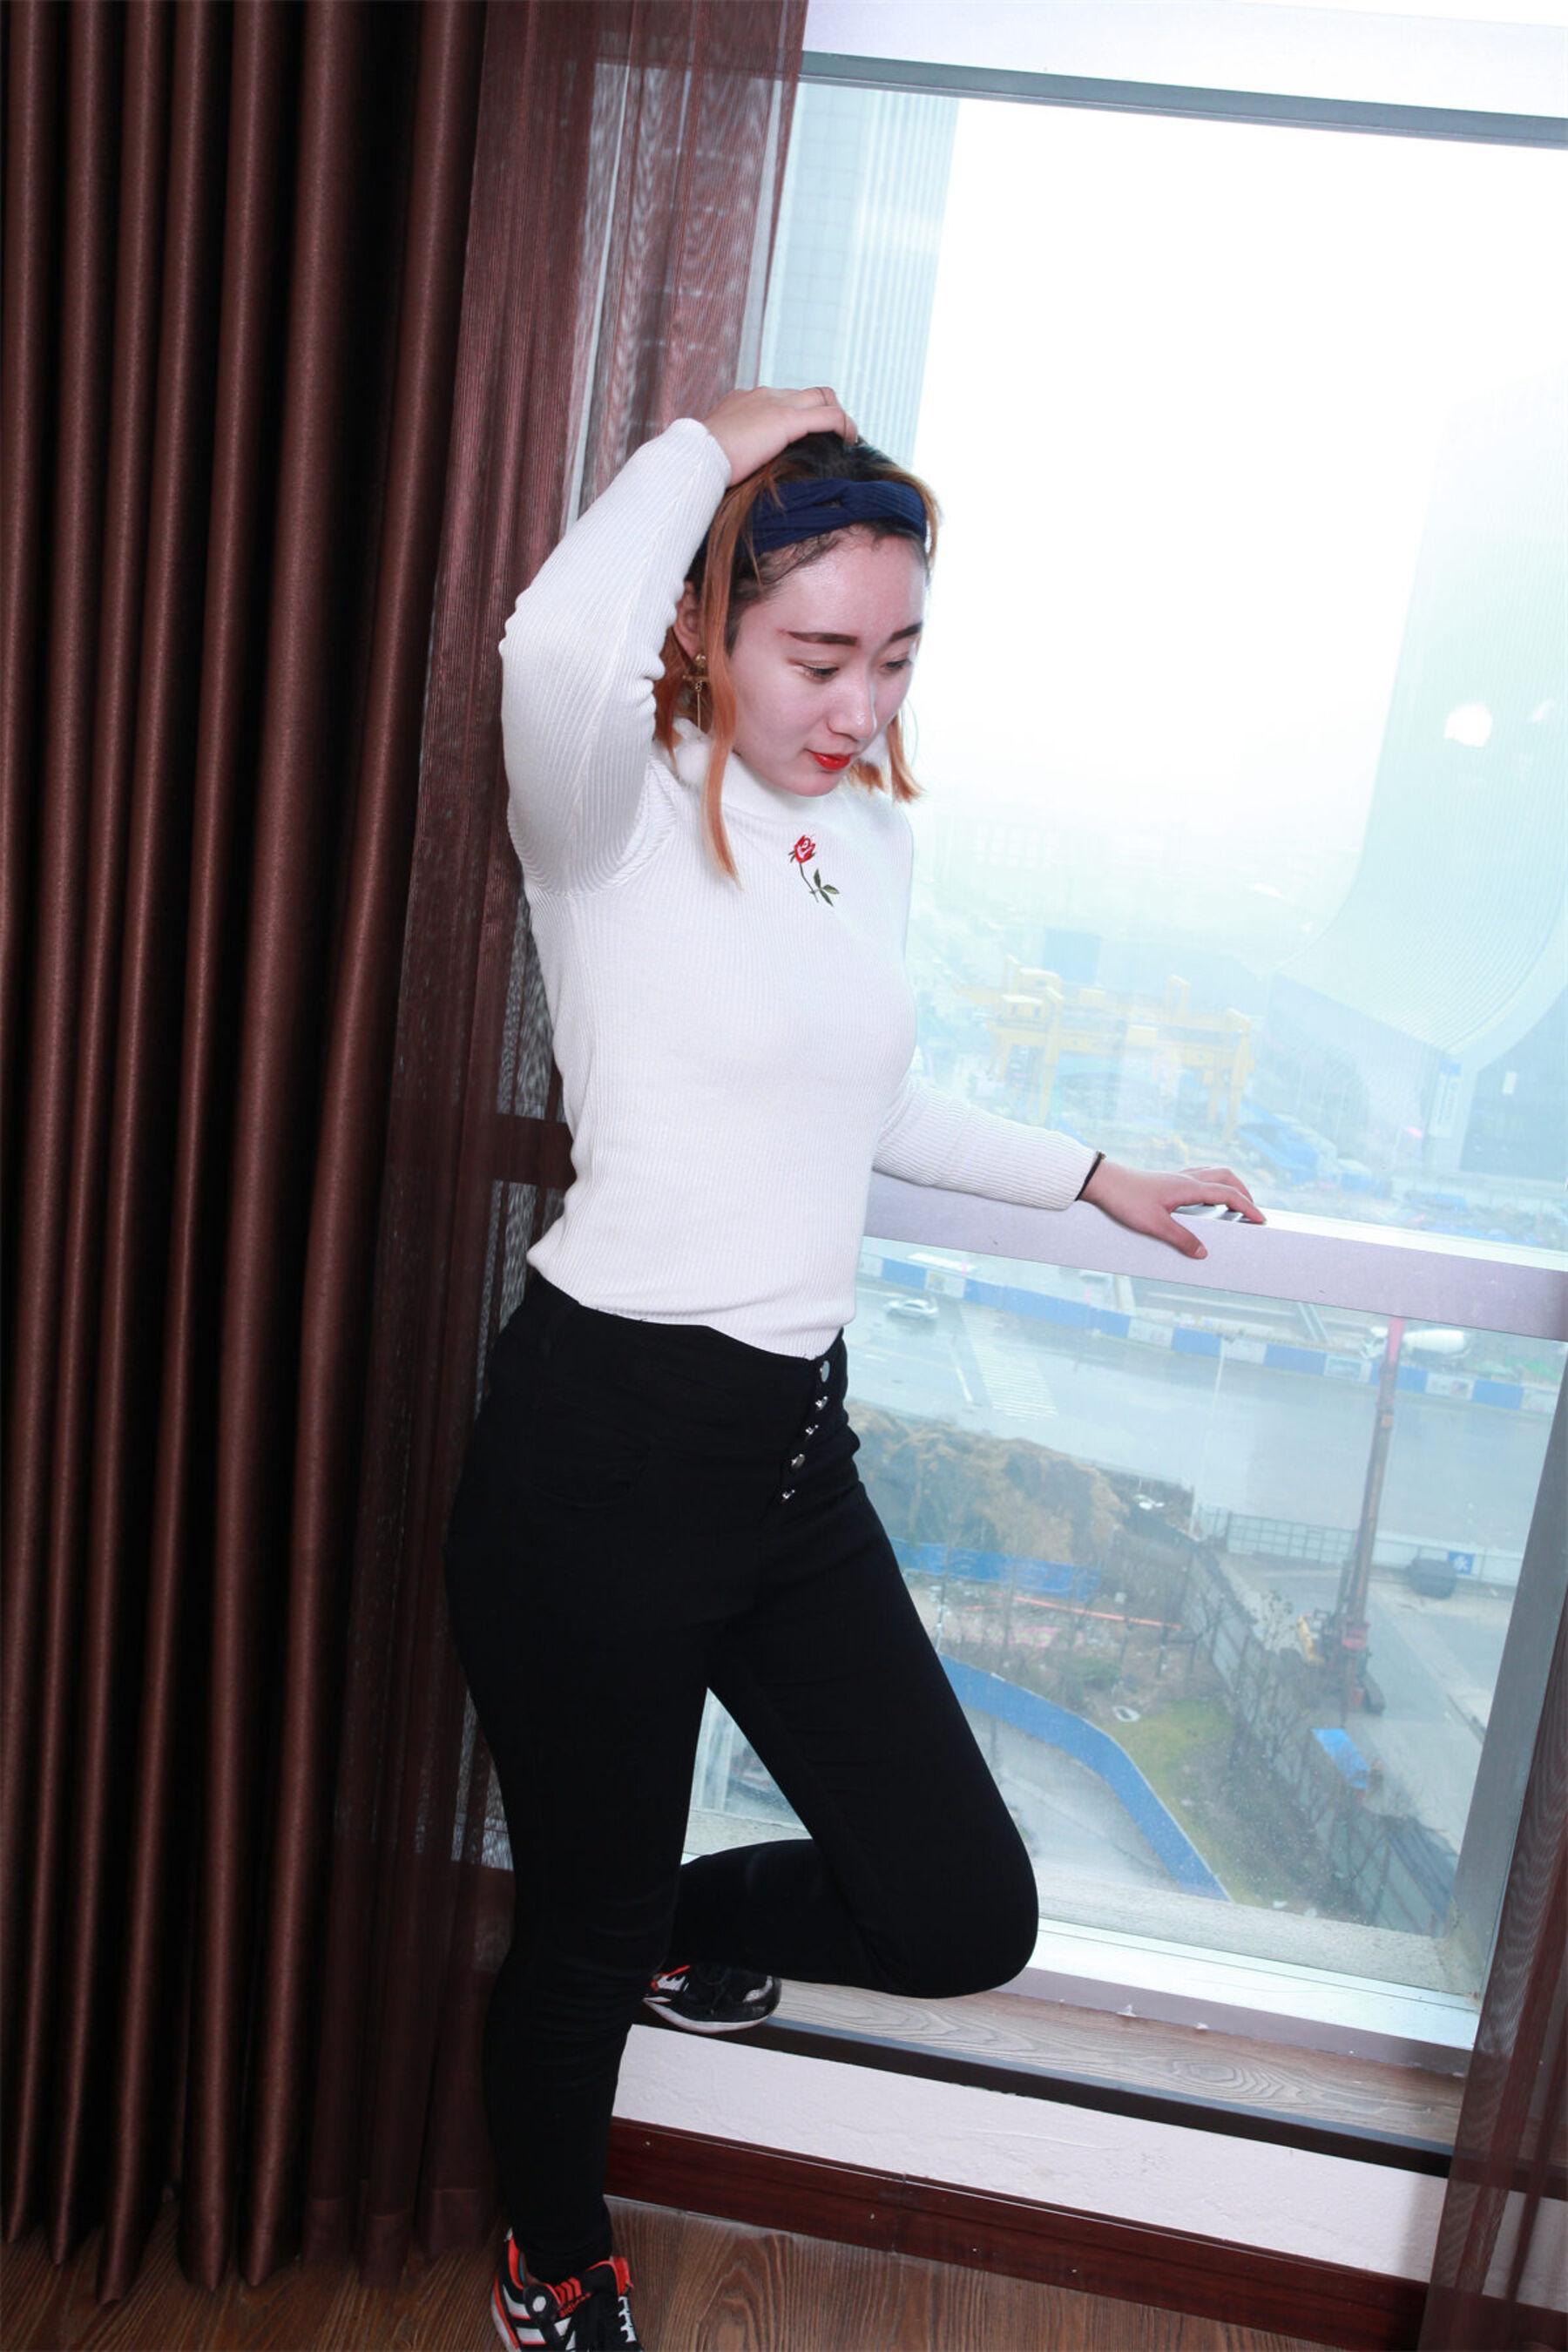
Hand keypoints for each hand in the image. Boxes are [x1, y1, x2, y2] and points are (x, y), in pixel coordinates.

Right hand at [699, 385, 856, 484]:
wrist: (695, 457)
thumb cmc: (700, 463)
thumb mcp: (719, 452)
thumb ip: (735, 451)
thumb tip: (738, 472)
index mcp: (746, 400)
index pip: (784, 398)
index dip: (801, 414)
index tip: (808, 435)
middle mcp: (764, 395)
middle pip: (808, 393)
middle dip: (825, 411)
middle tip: (834, 437)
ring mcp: (776, 405)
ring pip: (823, 398)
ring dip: (838, 418)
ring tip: (847, 440)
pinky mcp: (786, 420)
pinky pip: (828, 416)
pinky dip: (843, 425)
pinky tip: (850, 440)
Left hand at [1081, 1160, 1265, 1260]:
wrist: (1103, 1182)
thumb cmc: (1126, 1200)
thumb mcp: (1154, 1225)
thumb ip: (1181, 1239)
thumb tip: (1204, 1253)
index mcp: (1189, 1187)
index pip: (1229, 1194)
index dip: (1248, 1207)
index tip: (1262, 1219)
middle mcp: (1187, 1178)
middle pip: (1227, 1177)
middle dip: (1244, 1192)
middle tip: (1252, 1211)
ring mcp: (1177, 1176)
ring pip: (1213, 1173)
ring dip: (1229, 1186)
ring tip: (1235, 1204)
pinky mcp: (1167, 1179)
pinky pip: (1199, 1176)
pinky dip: (1212, 1184)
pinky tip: (1205, 1198)